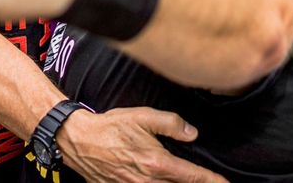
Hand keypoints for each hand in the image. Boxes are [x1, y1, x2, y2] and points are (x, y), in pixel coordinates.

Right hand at [56, 108, 227, 182]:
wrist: (80, 140)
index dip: (212, 181)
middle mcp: (148, 181)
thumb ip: (171, 123)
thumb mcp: (142, 116)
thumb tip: (192, 133)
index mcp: (156, 163)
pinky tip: (164, 182)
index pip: (192, 176)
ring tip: (191, 182)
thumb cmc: (110, 127)